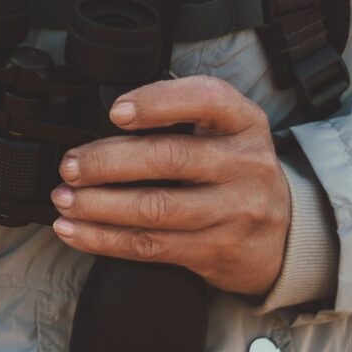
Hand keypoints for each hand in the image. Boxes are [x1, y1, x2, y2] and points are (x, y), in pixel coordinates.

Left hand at [48, 75, 292, 298]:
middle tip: (71, 165)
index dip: (158, 102)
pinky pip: (151, 246)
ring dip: (98, 205)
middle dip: (109, 161)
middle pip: (170, 158)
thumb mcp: (230, 130)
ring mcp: (233, 212)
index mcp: (245, 123)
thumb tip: (113, 114)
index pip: (207, 99)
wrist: (286, 235)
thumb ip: (185, 115)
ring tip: (65, 199)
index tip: (116, 111)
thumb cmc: (238, 171)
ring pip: (155, 208)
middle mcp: (245, 165)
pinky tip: (76, 230)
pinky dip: (104, 239)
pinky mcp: (215, 251)